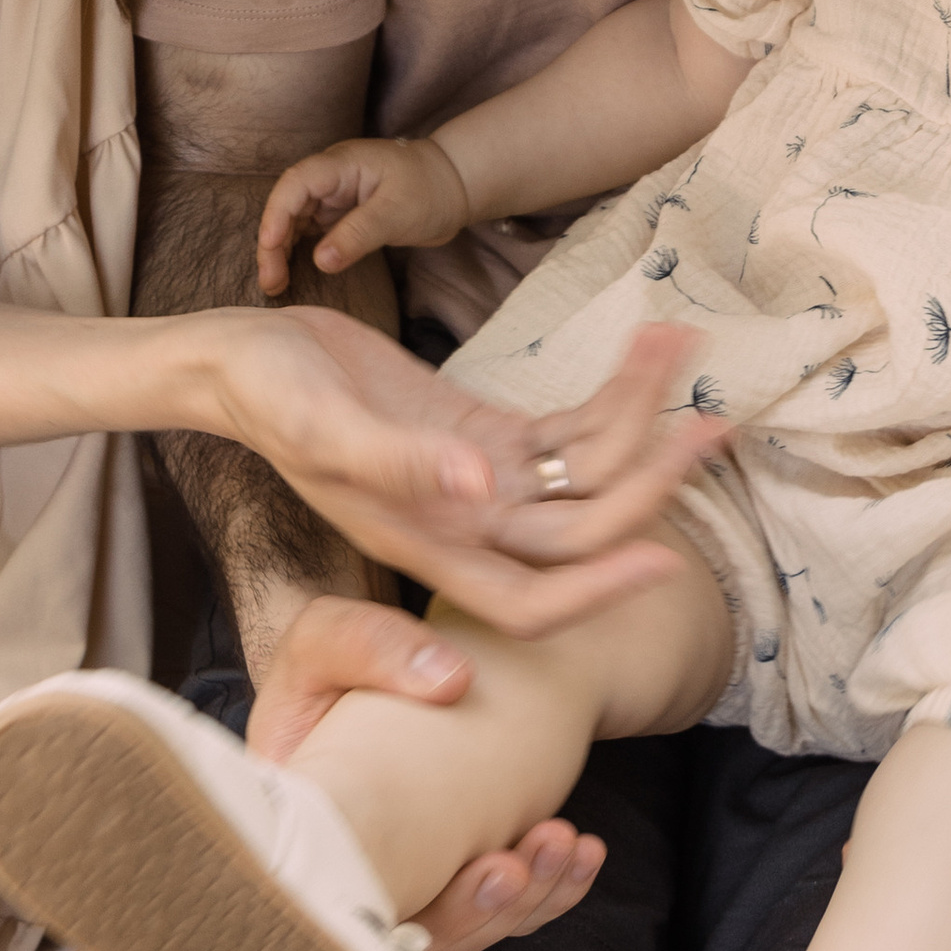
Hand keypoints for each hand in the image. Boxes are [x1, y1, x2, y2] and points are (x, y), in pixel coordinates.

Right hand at [199, 311, 724, 636]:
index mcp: (430, 544)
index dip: (598, 592)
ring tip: (681, 353)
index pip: (533, 598)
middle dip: (651, 480)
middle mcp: (467, 524)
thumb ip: (403, 463)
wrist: (243, 359)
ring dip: (640, 420)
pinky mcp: (483, 431)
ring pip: (584, 470)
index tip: (666, 558)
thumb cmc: (270, 398)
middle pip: (583, 528)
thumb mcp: (326, 429)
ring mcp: (480, 479)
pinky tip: (643, 352)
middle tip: (708, 423)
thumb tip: (483, 488)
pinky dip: (608, 394)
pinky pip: (564, 426)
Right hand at [245, 595, 605, 950]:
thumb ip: (369, 645)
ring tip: (567, 843)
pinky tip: (586, 852)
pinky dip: (549, 888)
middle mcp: (355, 878)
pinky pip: (500, 905)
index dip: (423, 907)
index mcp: (307, 838)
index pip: (349, 910)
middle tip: (526, 861)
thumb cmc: (339, 659)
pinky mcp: (455, 873)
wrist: (389, 673)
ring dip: (528, 898)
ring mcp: (410, 882)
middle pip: (420, 931)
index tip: (493, 865)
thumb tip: (449, 681)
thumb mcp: (329, 638)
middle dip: (486, 908)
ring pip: (467, 925)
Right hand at [258, 136, 471, 294]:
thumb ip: (359, 234)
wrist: (453, 187)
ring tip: (276, 284)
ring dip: (280, 250)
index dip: (277, 213)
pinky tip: (291, 274)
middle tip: (271, 281)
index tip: (269, 245)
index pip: (296, 183)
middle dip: (273, 242)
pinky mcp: (339, 215)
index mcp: (341, 165)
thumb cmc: (430, 190)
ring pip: (294, 221)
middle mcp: (330, 178)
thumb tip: (321, 261)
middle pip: (287, 205)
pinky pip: (309, 232)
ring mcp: (333, 196)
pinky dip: (297, 252)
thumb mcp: (397, 213)